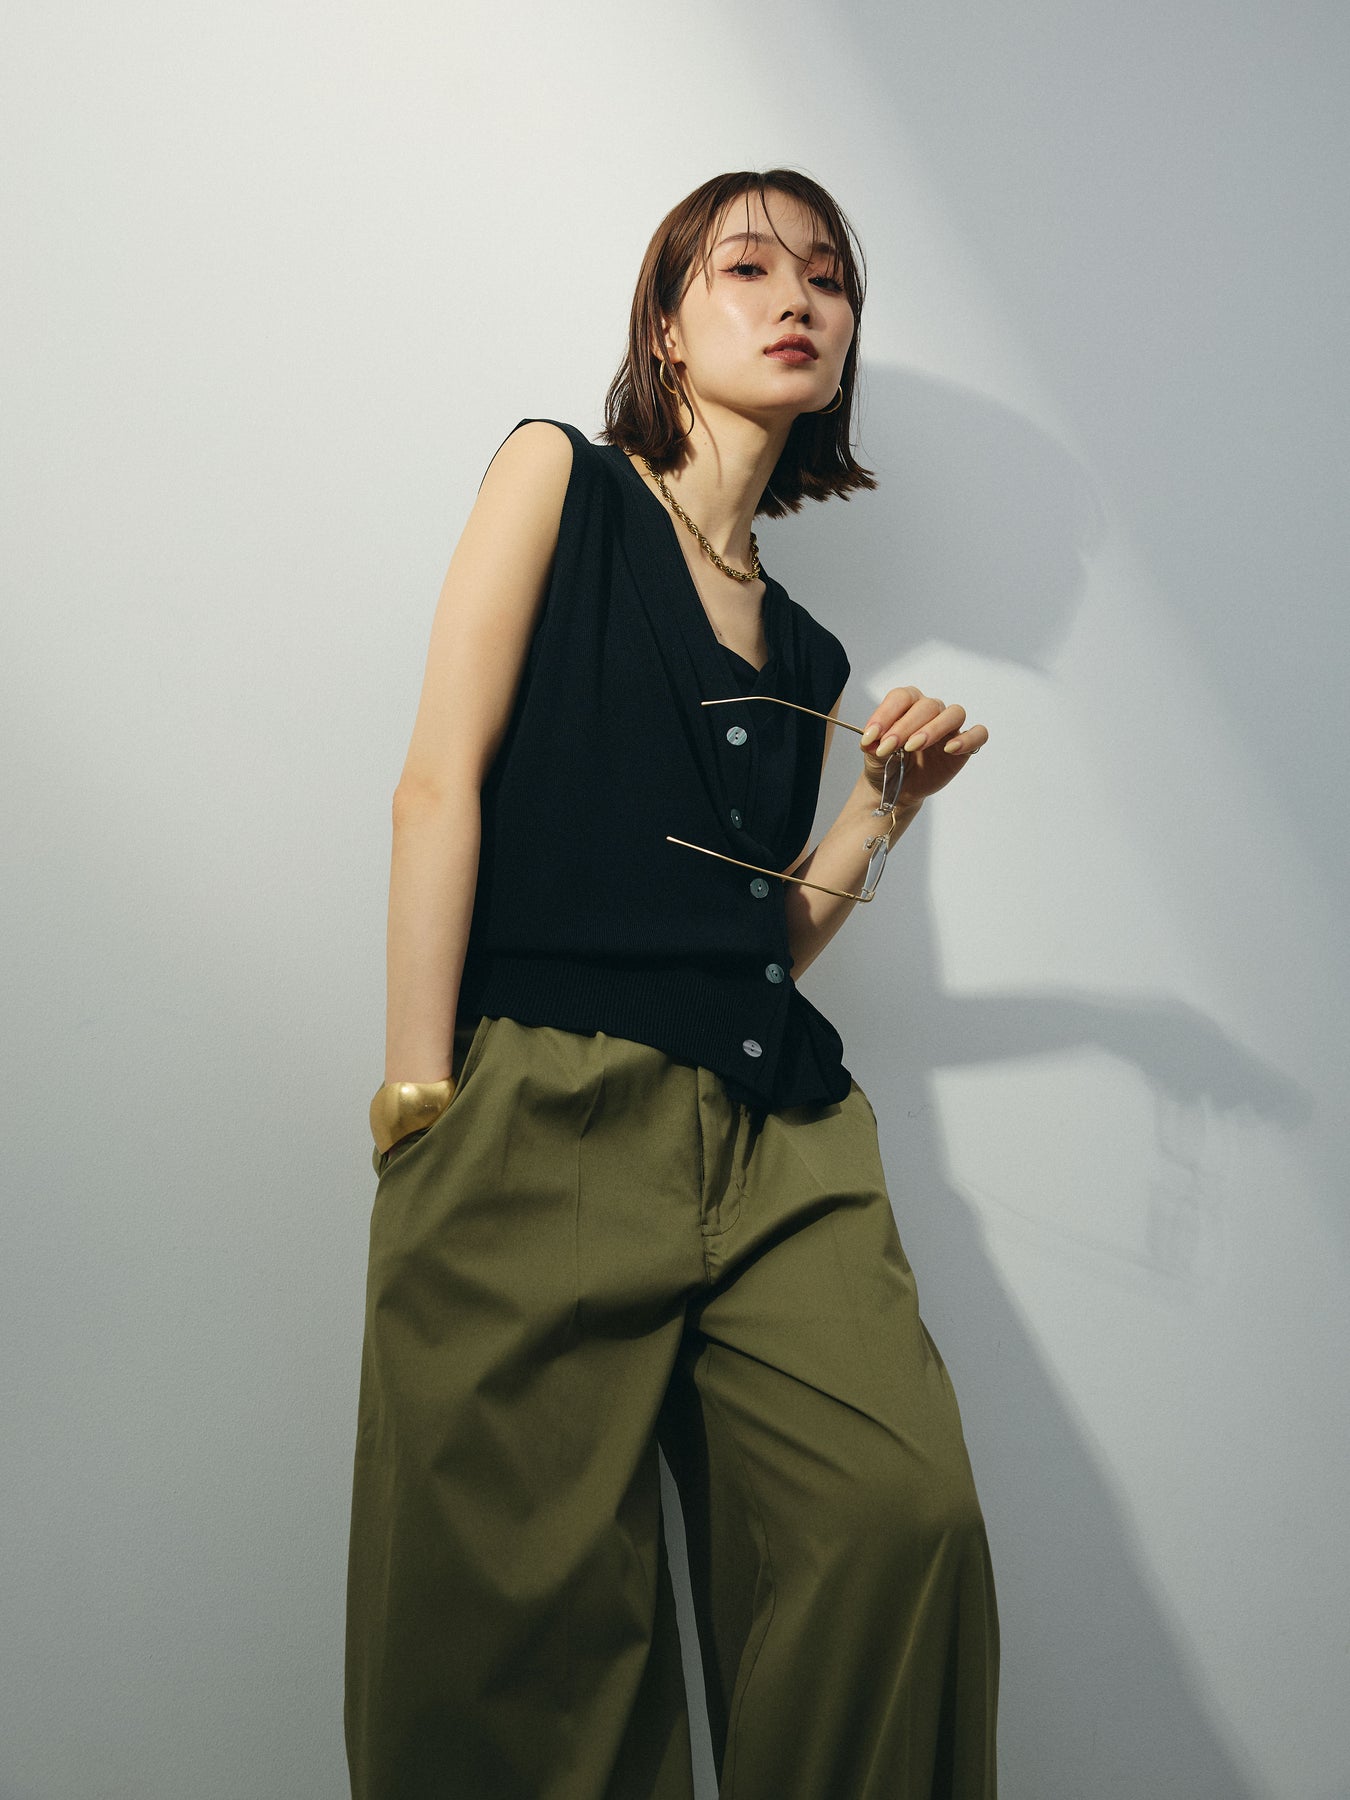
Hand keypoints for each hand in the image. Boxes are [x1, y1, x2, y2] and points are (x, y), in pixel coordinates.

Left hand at [858, 686, 987, 808]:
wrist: (897, 788)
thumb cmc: (886, 764)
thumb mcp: (872, 756)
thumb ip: (872, 745)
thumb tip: (871, 742)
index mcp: (907, 704)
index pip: (901, 697)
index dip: (886, 714)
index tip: (871, 736)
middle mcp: (930, 710)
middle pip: (927, 706)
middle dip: (905, 727)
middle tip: (889, 747)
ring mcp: (949, 727)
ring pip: (954, 714)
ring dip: (934, 729)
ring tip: (913, 747)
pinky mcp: (964, 746)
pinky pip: (978, 734)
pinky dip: (967, 739)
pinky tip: (949, 749)